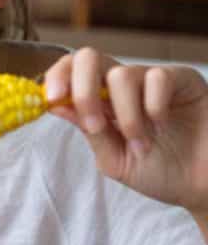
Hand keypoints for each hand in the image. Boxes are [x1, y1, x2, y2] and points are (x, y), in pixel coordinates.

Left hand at [43, 48, 207, 215]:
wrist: (203, 187)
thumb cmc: (160, 172)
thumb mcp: (114, 159)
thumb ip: (90, 131)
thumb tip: (55, 105)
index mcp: (101, 100)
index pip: (70, 70)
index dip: (56, 77)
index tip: (52, 99)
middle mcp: (122, 85)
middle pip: (89, 57)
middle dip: (83, 89)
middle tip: (94, 125)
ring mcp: (152, 80)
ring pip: (121, 75)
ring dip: (127, 117)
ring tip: (141, 144)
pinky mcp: (183, 80)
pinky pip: (158, 78)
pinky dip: (154, 107)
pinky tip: (163, 125)